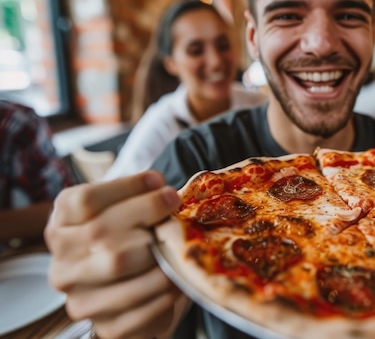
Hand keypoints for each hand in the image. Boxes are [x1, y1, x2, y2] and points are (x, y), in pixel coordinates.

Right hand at [45, 171, 182, 338]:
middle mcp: (62, 261)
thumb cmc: (128, 242)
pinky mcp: (105, 325)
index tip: (160, 183)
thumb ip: (136, 200)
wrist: (128, 294)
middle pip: (102, 232)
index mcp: (62, 226)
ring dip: (157, 252)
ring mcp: (79, 296)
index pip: (85, 200)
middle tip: (175, 214)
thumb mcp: (123, 214)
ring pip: (119, 265)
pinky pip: (139, 304)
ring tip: (179, 246)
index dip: (127, 187)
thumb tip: (164, 194)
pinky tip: (178, 278)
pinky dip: (165, 289)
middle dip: (147, 218)